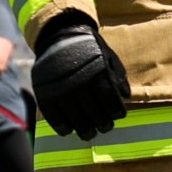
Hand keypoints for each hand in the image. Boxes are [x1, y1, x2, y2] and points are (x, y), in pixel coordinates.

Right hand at [32, 13, 130, 139]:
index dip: (116, 111)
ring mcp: (61, 91)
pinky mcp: (45, 94)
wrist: (60, 37)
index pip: (110, 101)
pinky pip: (54, 116)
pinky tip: (68, 130)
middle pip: (93, 113)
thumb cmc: (89, 49)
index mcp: (97, 74)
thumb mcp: (109, 57)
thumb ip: (118, 76)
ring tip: (89, 134)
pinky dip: (61, 126)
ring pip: (75, 118)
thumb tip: (126, 96)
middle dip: (102, 123)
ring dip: (84, 129)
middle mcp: (79, 84)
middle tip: (105, 128)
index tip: (118, 116)